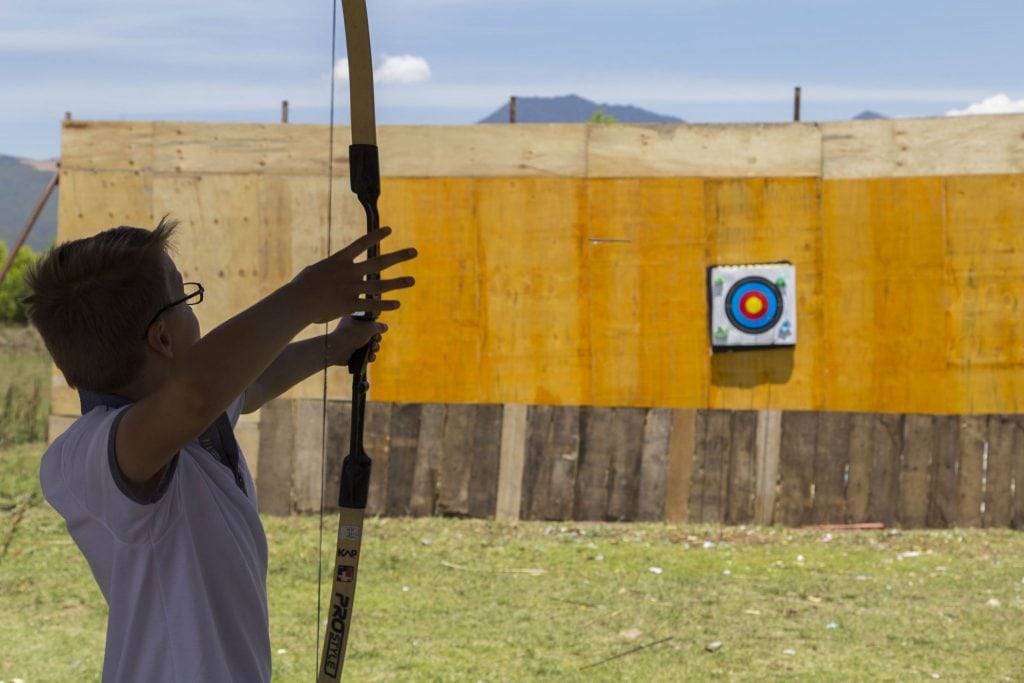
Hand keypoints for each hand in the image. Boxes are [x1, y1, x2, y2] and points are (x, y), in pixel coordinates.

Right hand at [291, 226, 416, 323]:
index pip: (361, 243)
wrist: (297, 302)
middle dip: (398, 256)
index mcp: (339, 260)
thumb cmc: (301, 287)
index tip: (389, 230)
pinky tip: (398, 303)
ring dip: (398, 282)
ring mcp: (351, 288)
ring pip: (380, 284)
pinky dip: (385, 304)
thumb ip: (328, 270)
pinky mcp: (350, 304)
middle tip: (414, 252)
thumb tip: (329, 270)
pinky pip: (372, 304)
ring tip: (412, 280)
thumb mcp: (315, 271)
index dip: (376, 236)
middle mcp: (349, 272)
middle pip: (379, 262)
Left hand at [327, 316, 386, 365]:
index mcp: (354, 320)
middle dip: (377, 339)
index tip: (377, 329)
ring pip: (370, 346)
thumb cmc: (353, 334)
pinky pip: (366, 355)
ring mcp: (353, 343)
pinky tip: (370, 356)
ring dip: (375, 348)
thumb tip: (385, 327)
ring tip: (373, 349)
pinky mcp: (353, 354)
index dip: (375, 326)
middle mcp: (353, 331)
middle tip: (375, 339)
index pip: (368, 321)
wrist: (338, 349)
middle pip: (371, 335)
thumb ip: (379, 326)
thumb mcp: (369, 327)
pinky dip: (370, 356)